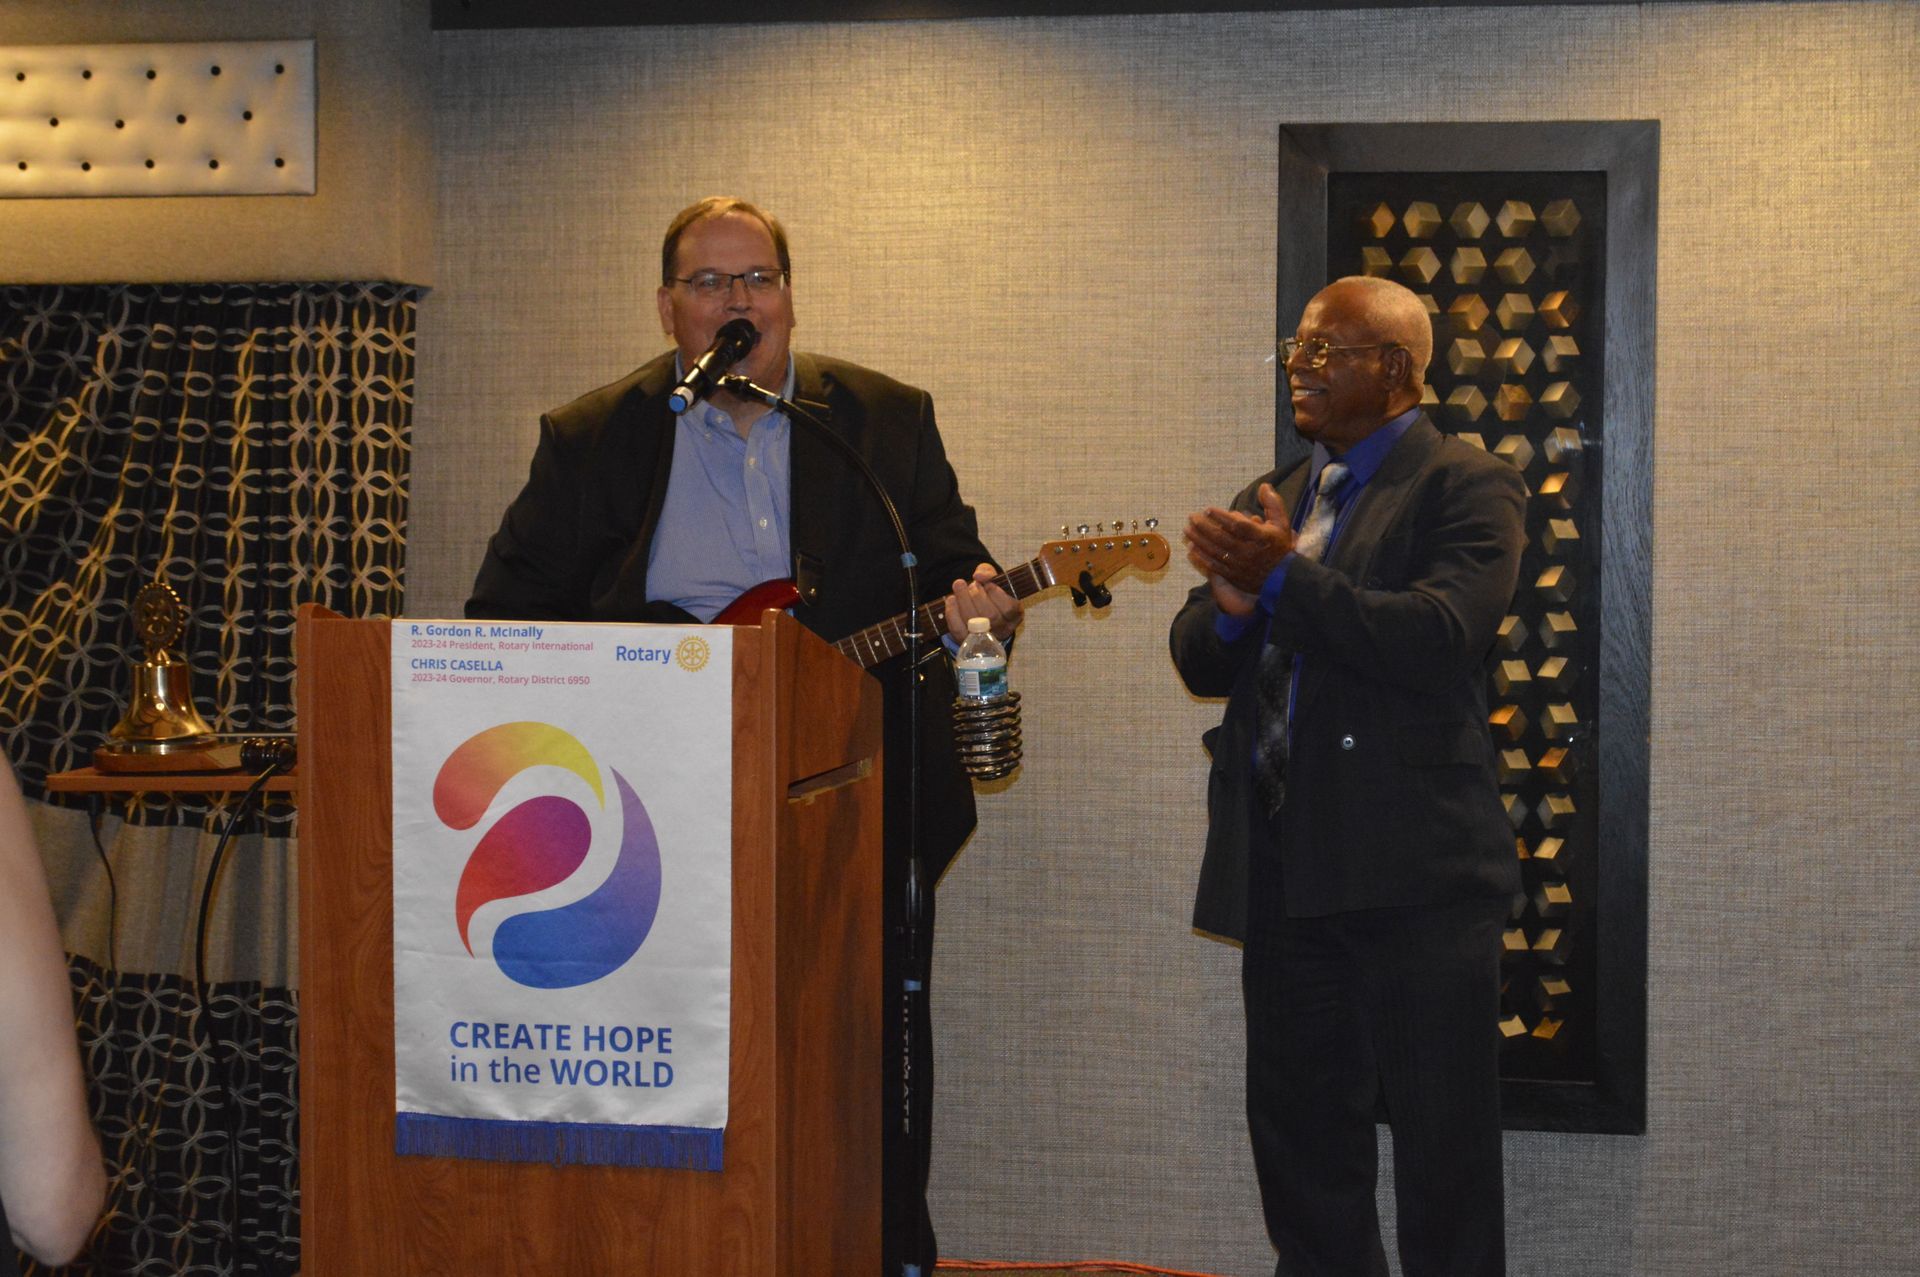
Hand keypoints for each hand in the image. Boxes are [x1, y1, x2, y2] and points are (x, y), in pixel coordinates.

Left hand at [944, 563, 1020, 642]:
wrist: (976, 610)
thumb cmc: (989, 594)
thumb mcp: (993, 580)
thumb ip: (988, 572)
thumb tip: (979, 575)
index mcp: (1015, 615)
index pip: (1008, 608)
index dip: (996, 593)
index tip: (987, 584)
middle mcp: (1002, 629)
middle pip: (990, 616)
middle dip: (977, 596)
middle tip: (972, 585)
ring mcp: (984, 638)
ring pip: (973, 622)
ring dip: (963, 600)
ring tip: (959, 585)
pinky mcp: (967, 640)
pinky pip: (957, 628)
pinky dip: (952, 612)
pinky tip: (951, 599)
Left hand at [1183, 484, 1294, 614]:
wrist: (1283, 577)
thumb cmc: (1280, 547)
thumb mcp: (1282, 523)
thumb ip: (1273, 503)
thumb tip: (1264, 486)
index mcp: (1259, 537)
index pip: (1237, 525)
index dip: (1221, 517)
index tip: (1208, 509)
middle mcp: (1247, 551)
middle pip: (1221, 538)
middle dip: (1203, 527)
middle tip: (1191, 517)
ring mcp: (1239, 565)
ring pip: (1214, 551)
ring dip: (1198, 540)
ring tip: (1186, 530)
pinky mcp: (1233, 575)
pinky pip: (1214, 565)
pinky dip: (1201, 557)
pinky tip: (1191, 548)